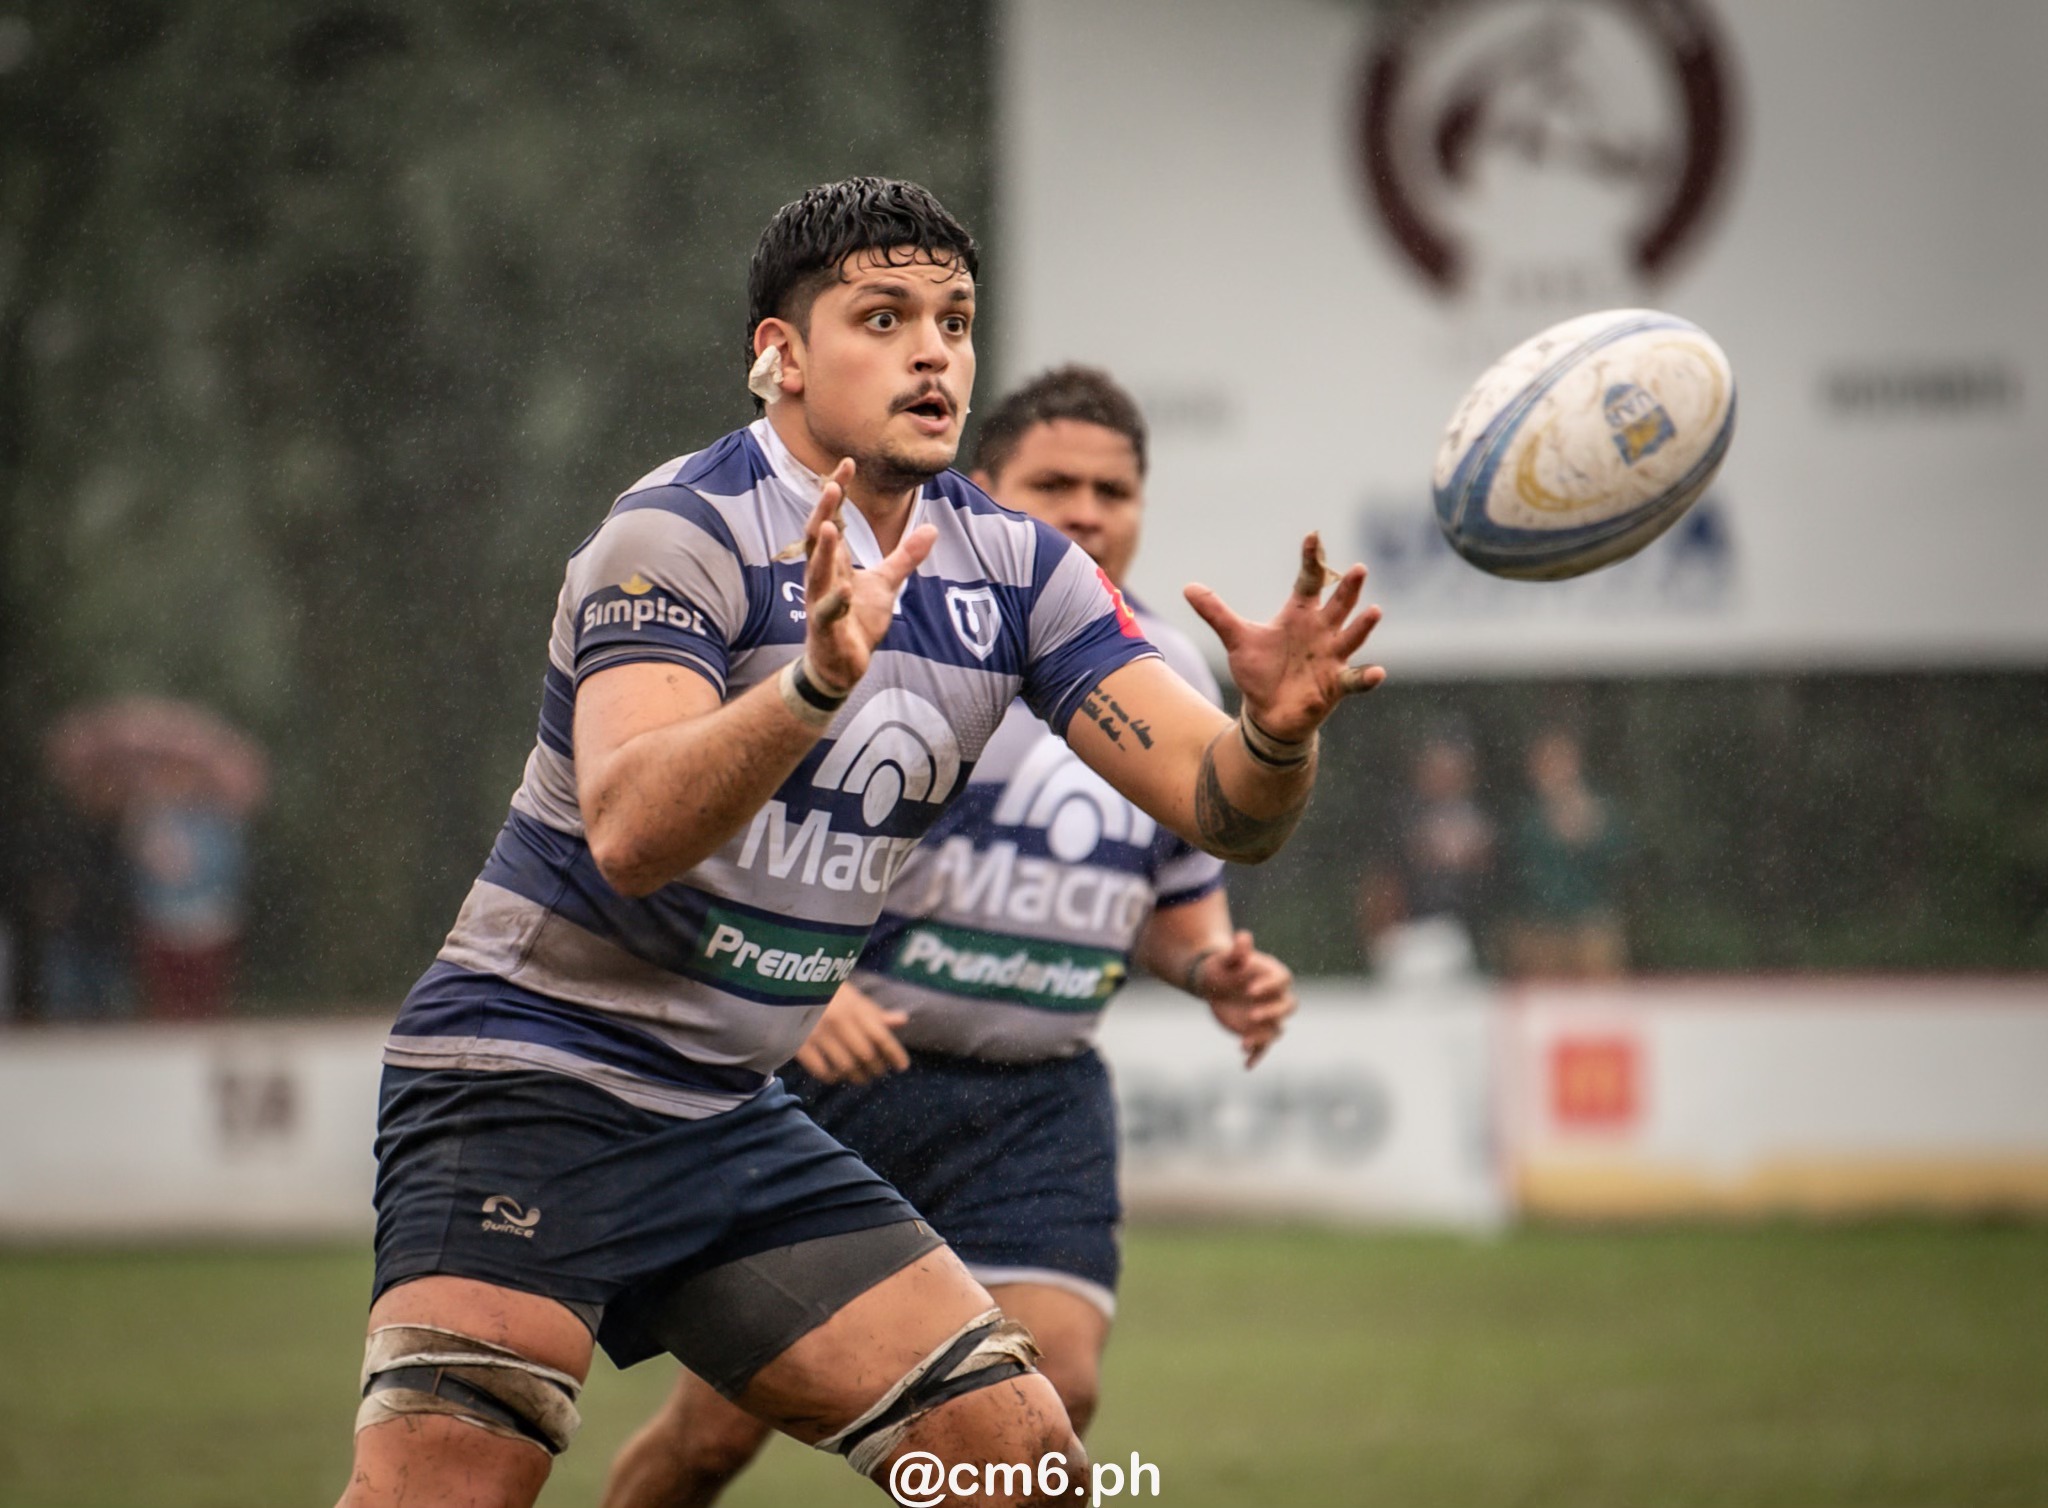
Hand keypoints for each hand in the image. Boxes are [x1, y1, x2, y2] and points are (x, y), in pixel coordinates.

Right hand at [793, 983, 910, 1084]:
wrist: (788, 986)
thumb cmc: (828, 994)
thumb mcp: (852, 997)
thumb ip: (875, 1013)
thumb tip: (902, 1020)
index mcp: (853, 1006)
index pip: (881, 1036)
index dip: (895, 1053)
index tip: (903, 1066)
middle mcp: (837, 1020)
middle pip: (866, 1055)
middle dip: (877, 1068)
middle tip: (879, 1072)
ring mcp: (817, 1033)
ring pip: (846, 1066)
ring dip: (858, 1077)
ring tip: (861, 1077)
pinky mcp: (799, 1044)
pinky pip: (822, 1070)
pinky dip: (833, 1077)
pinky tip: (837, 1075)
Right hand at [801, 459, 938, 694]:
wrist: (841, 666)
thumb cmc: (856, 620)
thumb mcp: (886, 583)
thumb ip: (905, 557)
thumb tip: (931, 529)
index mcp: (834, 561)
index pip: (832, 518)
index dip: (837, 492)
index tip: (848, 463)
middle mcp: (821, 576)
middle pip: (817, 538)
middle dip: (823, 511)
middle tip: (831, 484)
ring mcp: (820, 601)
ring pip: (817, 571)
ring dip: (824, 550)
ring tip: (831, 525)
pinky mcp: (825, 629)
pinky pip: (827, 612)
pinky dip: (835, 601)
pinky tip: (845, 589)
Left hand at [1184, 533, 1385, 742]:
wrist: (1267, 712)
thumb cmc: (1258, 672)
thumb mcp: (1236, 639)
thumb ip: (1216, 613)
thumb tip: (1187, 587)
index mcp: (1299, 615)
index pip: (1309, 581)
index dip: (1312, 560)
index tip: (1313, 536)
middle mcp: (1321, 631)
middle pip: (1338, 605)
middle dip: (1348, 588)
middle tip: (1358, 568)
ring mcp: (1331, 657)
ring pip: (1351, 637)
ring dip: (1363, 626)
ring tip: (1374, 611)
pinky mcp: (1335, 684)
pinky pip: (1355, 680)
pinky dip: (1367, 677)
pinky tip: (1377, 672)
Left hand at [1193, 929, 1295, 1067]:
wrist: (1213, 983)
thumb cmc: (1223, 966)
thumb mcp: (1227, 958)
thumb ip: (1237, 951)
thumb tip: (1243, 937)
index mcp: (1273, 976)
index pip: (1282, 980)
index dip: (1270, 986)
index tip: (1249, 990)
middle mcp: (1276, 997)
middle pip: (1288, 1006)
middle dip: (1272, 1012)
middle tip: (1251, 1016)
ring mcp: (1269, 1016)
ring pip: (1276, 1029)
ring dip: (1263, 1037)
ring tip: (1243, 1043)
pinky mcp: (1258, 1032)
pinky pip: (1263, 1046)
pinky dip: (1256, 1055)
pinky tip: (1246, 1065)